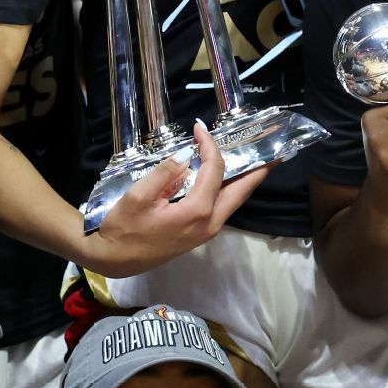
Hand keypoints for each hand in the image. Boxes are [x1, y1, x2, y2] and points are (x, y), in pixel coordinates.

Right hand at [89, 121, 266, 276]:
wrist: (114, 260)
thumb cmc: (123, 228)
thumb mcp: (137, 196)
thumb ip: (164, 173)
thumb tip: (185, 155)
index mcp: (196, 211)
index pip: (213, 170)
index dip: (209, 145)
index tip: (199, 127)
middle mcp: (209, 222)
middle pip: (241, 191)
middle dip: (258, 170)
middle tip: (274, 152)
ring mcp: (206, 230)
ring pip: (234, 200)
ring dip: (245, 179)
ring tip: (255, 159)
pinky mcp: (199, 233)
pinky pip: (221, 206)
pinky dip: (228, 189)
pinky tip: (224, 176)